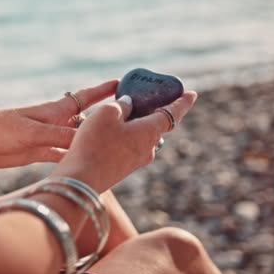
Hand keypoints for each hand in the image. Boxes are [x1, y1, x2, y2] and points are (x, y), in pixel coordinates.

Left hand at [0, 80, 118, 167]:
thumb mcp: (33, 131)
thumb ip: (61, 135)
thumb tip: (91, 137)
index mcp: (52, 109)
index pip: (84, 97)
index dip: (103, 90)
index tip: (123, 84)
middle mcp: (52, 122)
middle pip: (84, 119)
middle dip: (103, 118)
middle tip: (127, 119)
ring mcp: (45, 137)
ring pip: (74, 138)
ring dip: (90, 140)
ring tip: (113, 142)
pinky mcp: (35, 152)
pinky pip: (61, 154)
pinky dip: (73, 157)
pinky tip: (86, 161)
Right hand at [54, 91, 197, 192]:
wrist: (81, 180)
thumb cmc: (95, 143)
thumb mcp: (107, 113)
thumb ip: (121, 104)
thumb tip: (129, 104)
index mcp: (150, 131)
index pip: (173, 113)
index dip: (182, 102)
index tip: (192, 94)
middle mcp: (148, 148)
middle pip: (157, 125)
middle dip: (153, 110)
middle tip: (147, 96)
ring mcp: (136, 160)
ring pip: (141, 136)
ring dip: (136, 123)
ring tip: (122, 111)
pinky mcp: (123, 168)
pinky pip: (129, 146)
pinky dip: (126, 134)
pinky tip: (108, 130)